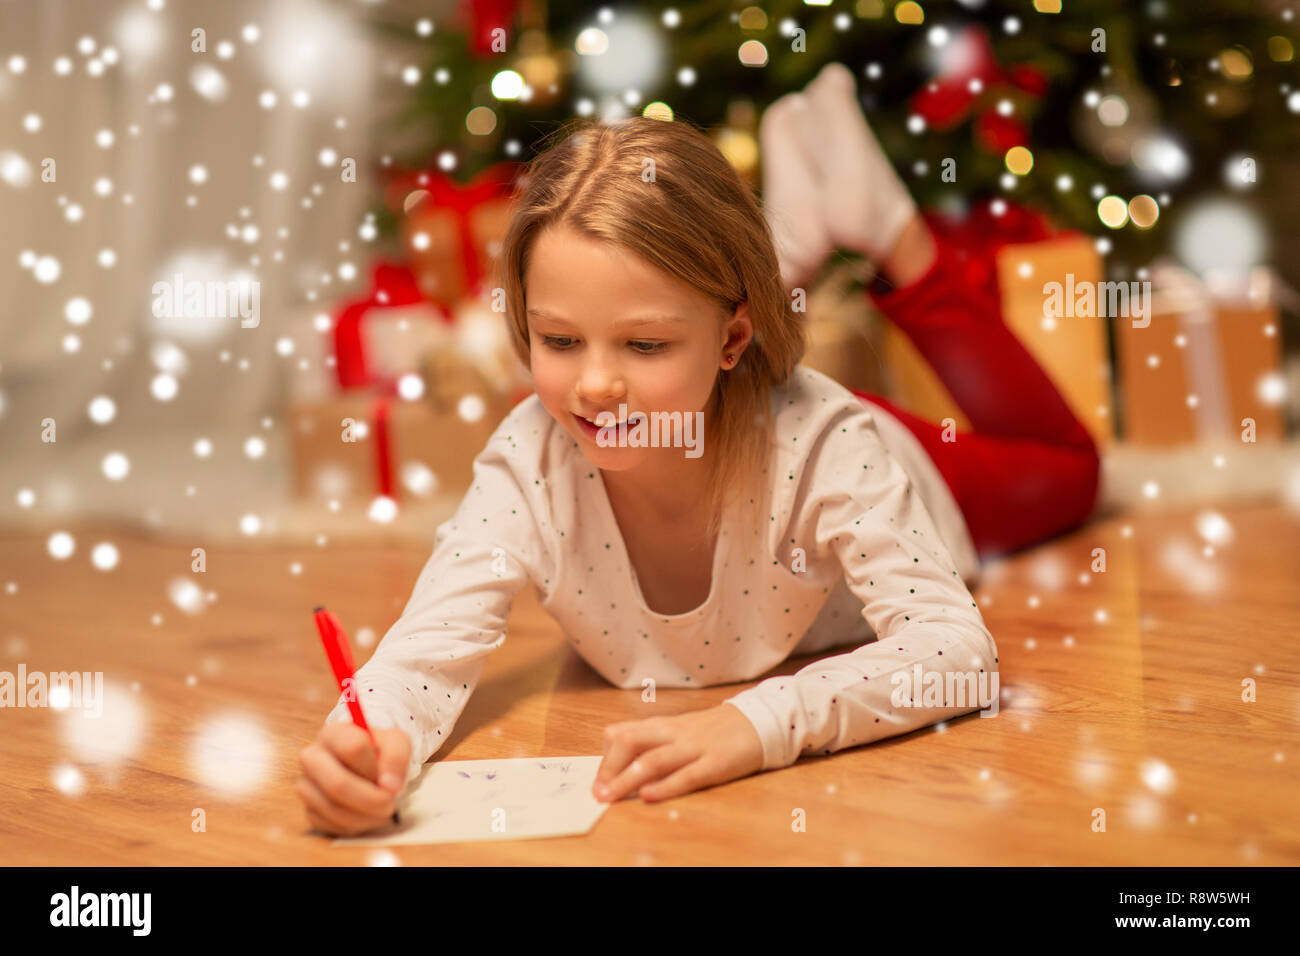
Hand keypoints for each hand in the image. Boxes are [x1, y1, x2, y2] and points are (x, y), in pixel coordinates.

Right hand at [297, 723, 409, 835]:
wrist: (366, 767)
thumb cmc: (379, 752)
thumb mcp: (396, 742)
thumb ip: (397, 757)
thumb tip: (389, 787)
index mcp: (332, 734)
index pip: (353, 748)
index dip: (375, 769)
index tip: (390, 780)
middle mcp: (312, 758)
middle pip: (337, 784)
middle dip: (370, 800)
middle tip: (390, 804)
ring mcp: (306, 785)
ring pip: (335, 809)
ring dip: (367, 816)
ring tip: (382, 810)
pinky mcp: (309, 811)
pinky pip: (332, 826)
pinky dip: (356, 826)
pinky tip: (368, 815)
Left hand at [592, 704, 764, 803]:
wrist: (758, 721)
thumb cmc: (714, 731)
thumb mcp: (678, 731)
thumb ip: (653, 743)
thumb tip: (620, 766)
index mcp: (663, 726)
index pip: (622, 733)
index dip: (605, 757)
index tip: (597, 780)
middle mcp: (674, 733)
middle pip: (630, 741)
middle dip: (609, 768)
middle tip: (598, 792)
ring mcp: (695, 747)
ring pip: (653, 759)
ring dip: (627, 780)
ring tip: (610, 797)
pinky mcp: (715, 763)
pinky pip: (687, 775)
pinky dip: (665, 786)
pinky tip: (649, 796)